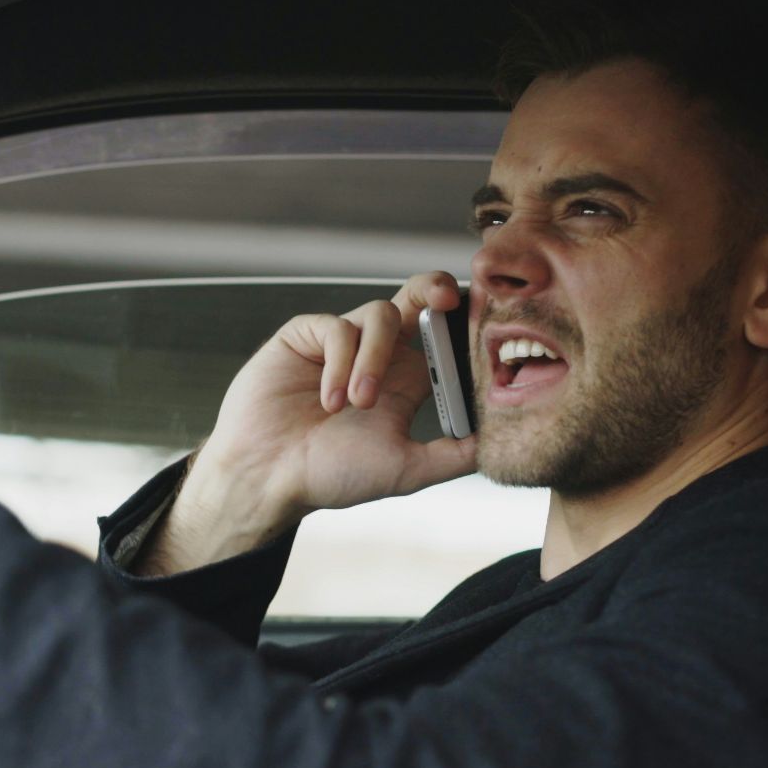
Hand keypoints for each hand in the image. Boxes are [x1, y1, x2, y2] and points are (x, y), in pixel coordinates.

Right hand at [138, 273, 478, 573]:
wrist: (267, 478)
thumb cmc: (329, 476)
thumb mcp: (405, 469)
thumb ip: (452, 455)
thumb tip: (500, 442)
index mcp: (407, 379)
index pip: (444, 336)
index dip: (464, 325)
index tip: (484, 329)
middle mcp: (377, 354)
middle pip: (417, 298)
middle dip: (435, 289)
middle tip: (447, 299)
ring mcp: (340, 342)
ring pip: (379, 314)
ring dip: (373, 359)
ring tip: (355, 404)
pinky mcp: (304, 335)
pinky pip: (336, 328)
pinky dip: (339, 363)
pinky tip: (328, 401)